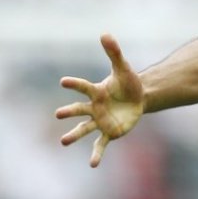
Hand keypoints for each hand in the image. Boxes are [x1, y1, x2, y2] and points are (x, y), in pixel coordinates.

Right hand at [56, 34, 144, 166]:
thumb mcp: (123, 68)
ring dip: (74, 135)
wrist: (139, 98)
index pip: (83, 87)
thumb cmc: (128, 83)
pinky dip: (96, 154)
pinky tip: (92, 165)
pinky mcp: (109, 132)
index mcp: (96, 91)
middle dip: (69, 112)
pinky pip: (100, 145)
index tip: (63, 81)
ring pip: (84, 129)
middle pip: (79, 110)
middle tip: (58, 114)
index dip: (74, 84)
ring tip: (63, 141)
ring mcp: (100, 121)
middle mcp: (94, 107)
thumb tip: (104, 33)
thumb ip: (114, 53)